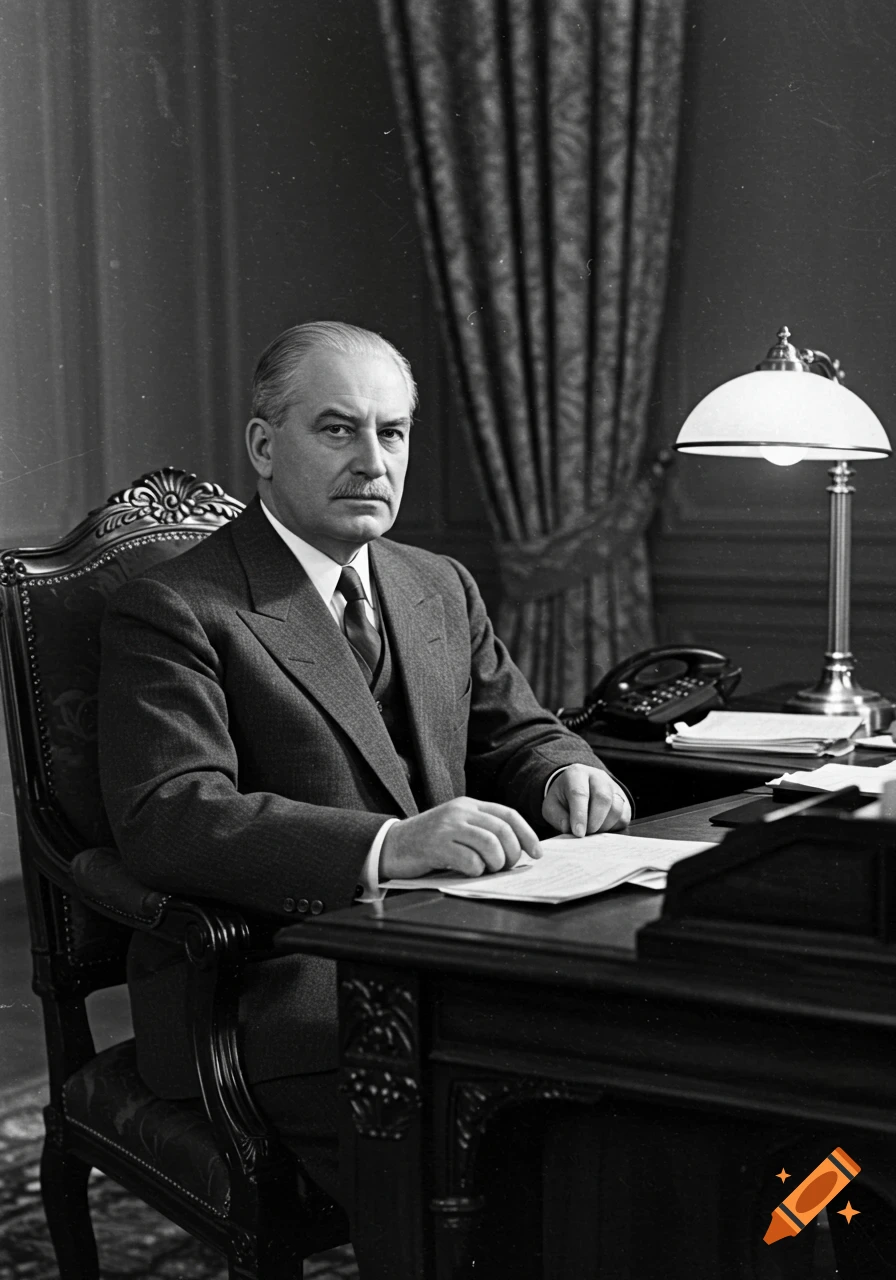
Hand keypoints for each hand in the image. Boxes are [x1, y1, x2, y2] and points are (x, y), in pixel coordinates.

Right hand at [379, 797, 541, 880]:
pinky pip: (469, 859)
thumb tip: (516, 852)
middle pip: (502, 829)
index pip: (508, 815)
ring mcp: (448, 826)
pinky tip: (467, 872)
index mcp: (469, 806)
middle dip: (513, 853)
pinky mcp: (436, 845)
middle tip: (507, 867)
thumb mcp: (457, 828)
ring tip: (488, 870)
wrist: (391, 845)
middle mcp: (460, 811)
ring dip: (496, 863)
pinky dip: (475, 870)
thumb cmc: (428, 842)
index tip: (537, 853)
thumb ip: (482, 832)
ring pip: (490, 844)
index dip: (527, 834)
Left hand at [542, 765, 630, 835]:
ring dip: (604, 826)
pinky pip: (624, 817)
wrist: (578, 789)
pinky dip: (613, 828)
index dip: (579, 815)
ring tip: (591, 831)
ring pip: (616, 808)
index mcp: (576, 774)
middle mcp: (598, 777)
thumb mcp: (552, 805)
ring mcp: (613, 787)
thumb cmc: (564, 799)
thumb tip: (568, 828)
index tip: (578, 833)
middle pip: (602, 798)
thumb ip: (557, 817)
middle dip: (594, 821)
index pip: (580, 793)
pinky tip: (601, 828)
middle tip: (586, 834)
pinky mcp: (624, 801)